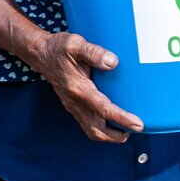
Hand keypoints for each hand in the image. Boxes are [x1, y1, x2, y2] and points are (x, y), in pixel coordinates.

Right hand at [28, 32, 144, 142]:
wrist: (40, 54)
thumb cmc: (58, 48)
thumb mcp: (75, 44)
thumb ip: (94, 52)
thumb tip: (113, 62)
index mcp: (78, 89)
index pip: (103, 109)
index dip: (122, 119)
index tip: (138, 124)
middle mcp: (75, 102)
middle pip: (97, 130)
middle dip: (117, 136)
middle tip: (137, 129)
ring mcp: (73, 106)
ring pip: (92, 131)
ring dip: (109, 135)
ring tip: (127, 130)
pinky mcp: (72, 105)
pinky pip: (87, 124)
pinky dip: (102, 128)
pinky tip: (111, 120)